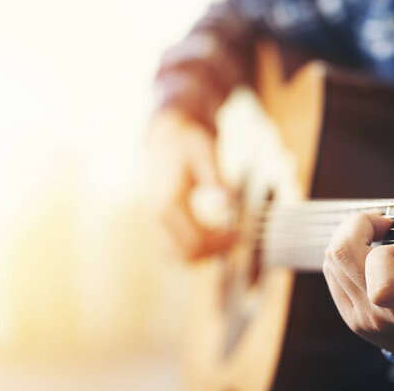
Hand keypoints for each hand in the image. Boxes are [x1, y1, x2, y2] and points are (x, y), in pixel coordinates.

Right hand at [146, 109, 235, 260]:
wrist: (169, 136)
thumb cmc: (189, 142)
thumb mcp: (206, 152)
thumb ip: (216, 178)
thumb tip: (228, 203)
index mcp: (168, 201)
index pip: (194, 239)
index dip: (220, 242)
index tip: (240, 233)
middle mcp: (156, 216)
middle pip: (185, 253)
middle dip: (214, 251)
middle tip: (236, 238)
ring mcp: (154, 222)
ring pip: (176, 257)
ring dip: (202, 255)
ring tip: (224, 239)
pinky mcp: (158, 223)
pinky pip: (172, 250)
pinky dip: (192, 251)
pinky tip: (211, 239)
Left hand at [322, 171, 393, 354]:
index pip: (382, 286)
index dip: (383, 253)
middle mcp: (388, 318)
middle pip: (341, 257)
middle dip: (357, 228)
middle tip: (382, 225)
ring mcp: (365, 321)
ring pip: (331, 262)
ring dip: (349, 238)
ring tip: (376, 237)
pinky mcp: (351, 319)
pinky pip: (331, 273)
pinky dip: (344, 255)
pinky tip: (367, 254)